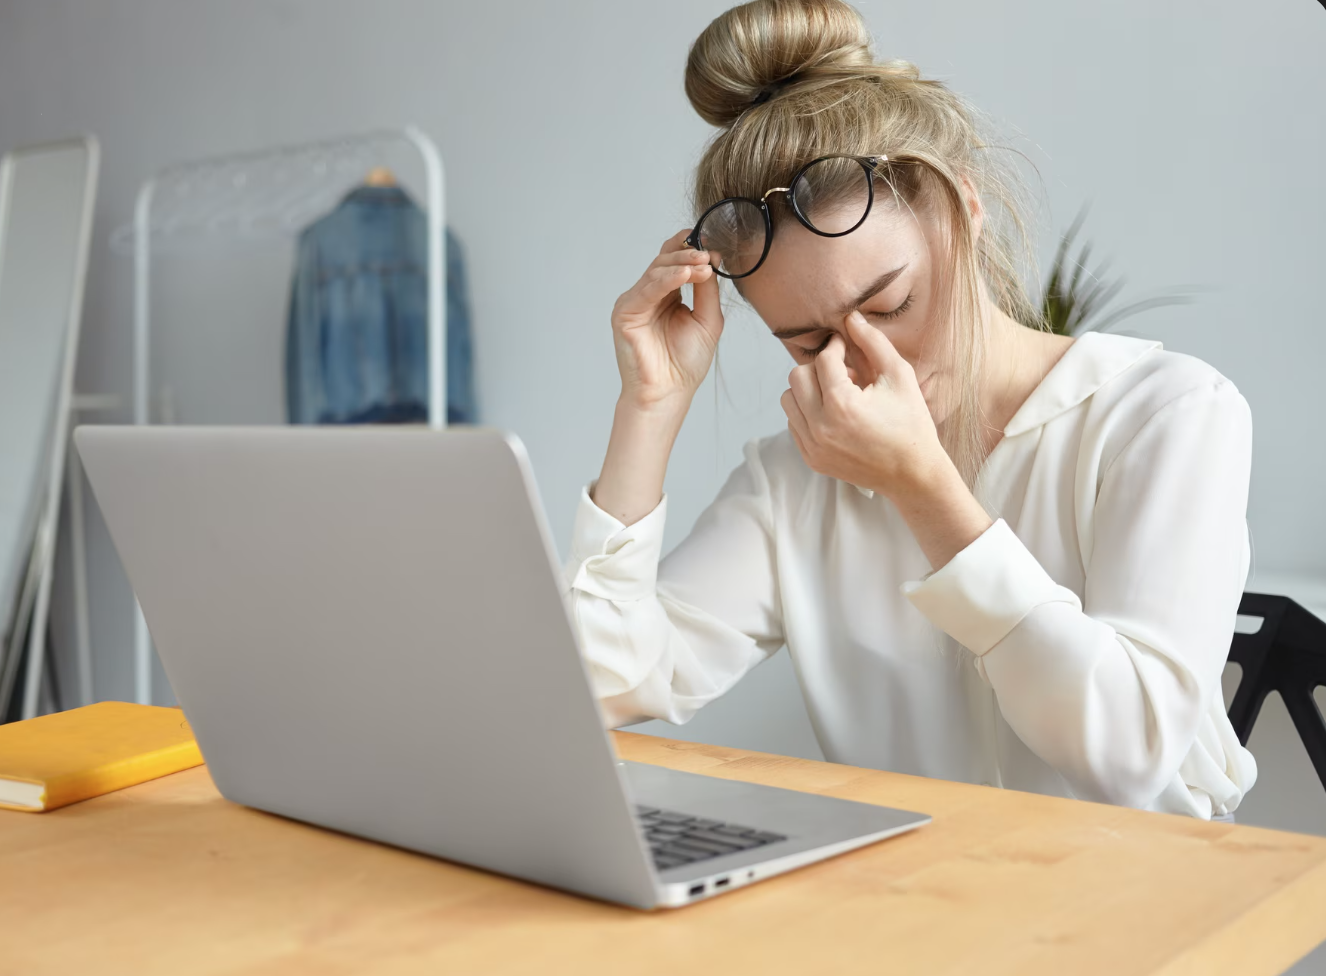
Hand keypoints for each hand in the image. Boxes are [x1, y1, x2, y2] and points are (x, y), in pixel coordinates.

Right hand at [610, 229, 722, 412]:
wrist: (668, 393)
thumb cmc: (685, 363)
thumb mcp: (707, 319)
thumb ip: (708, 290)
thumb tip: (712, 259)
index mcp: (667, 295)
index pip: (676, 262)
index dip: (692, 250)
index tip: (714, 246)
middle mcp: (648, 295)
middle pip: (665, 261)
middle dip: (689, 253)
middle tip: (709, 253)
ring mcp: (635, 302)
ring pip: (656, 271)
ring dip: (681, 264)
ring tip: (703, 263)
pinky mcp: (625, 313)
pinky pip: (647, 289)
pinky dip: (666, 279)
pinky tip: (685, 274)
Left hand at [781, 311, 946, 497]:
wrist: (913, 474)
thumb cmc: (911, 423)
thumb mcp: (900, 376)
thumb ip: (873, 343)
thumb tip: (851, 317)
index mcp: (842, 406)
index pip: (822, 360)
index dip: (834, 346)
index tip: (844, 344)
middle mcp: (820, 428)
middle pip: (797, 377)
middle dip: (818, 367)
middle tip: (844, 372)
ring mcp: (812, 446)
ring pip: (789, 399)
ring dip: (809, 390)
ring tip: (838, 394)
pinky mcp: (811, 458)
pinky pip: (794, 422)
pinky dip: (808, 411)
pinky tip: (835, 414)